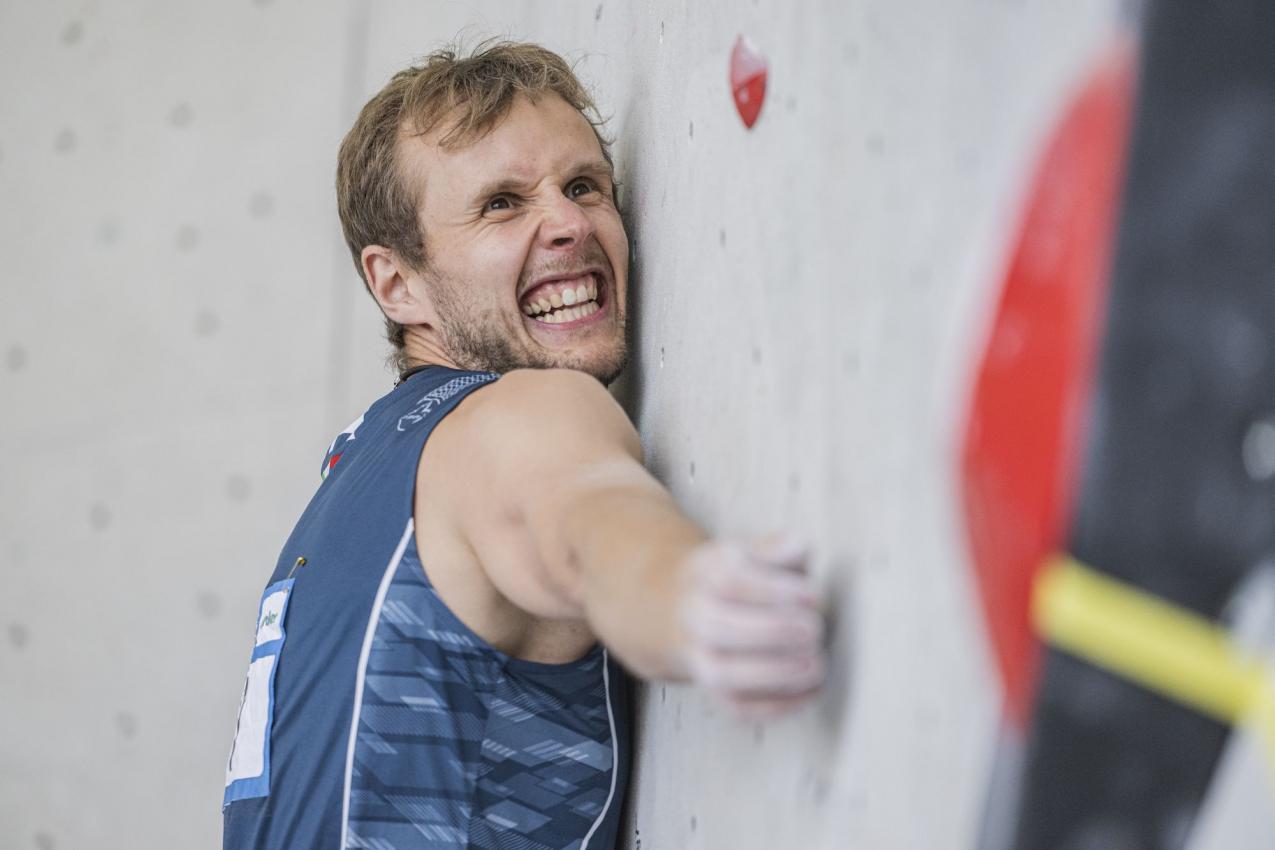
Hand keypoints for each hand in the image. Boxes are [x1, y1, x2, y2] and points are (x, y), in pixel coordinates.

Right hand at [678, 533, 826, 718]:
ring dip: (774, 674)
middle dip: (773, 632)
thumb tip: (797, 546)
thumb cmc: (737, 581)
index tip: (813, 597)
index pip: (730, 580)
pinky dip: (776, 706)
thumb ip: (777, 548)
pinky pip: (738, 708)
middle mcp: (694, 616)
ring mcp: (698, 657)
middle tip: (815, 630)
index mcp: (705, 574)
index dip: (775, 591)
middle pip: (718, 628)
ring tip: (816, 665)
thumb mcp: (752, 552)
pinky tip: (810, 691)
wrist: (683, 611)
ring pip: (723, 674)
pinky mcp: (714, 692)